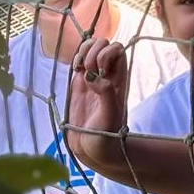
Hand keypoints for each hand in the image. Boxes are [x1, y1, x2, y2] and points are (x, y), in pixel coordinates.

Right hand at [65, 37, 128, 173]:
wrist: (92, 148)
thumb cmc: (105, 136)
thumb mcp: (109, 116)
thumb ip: (106, 94)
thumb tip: (94, 76)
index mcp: (119, 80)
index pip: (118, 50)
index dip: (107, 54)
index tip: (100, 72)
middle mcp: (107, 75)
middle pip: (104, 45)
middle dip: (94, 51)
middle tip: (88, 70)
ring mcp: (93, 77)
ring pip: (91, 49)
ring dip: (84, 51)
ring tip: (80, 68)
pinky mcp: (79, 83)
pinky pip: (79, 60)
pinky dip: (76, 59)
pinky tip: (74, 70)